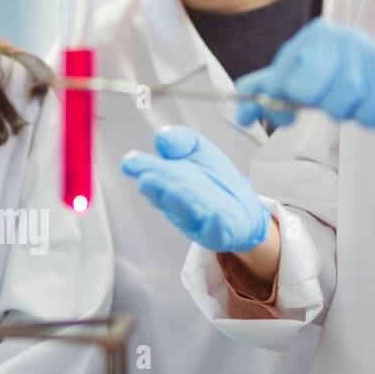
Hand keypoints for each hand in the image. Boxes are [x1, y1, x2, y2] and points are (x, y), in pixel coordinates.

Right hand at [121, 126, 269, 251]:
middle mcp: (175, 204)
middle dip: (160, 184)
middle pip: (165, 194)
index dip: (140, 169)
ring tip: (174, 188)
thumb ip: (180, 140)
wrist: (243, 208)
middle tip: (150, 176)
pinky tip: (214, 216)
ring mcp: (195, 221)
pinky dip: (213, 226)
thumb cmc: (212, 179)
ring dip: (180, 200)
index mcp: (165, 183)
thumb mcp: (197, 150)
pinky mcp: (217, 235)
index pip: (150, 175)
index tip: (131, 163)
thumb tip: (161, 138)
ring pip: (186, 211)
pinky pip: (214, 232)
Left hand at [235, 19, 374, 145]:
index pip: (278, 76)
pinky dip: (364, 115)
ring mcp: (365, 54)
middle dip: (313, 103)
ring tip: (353, 98)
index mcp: (313, 36)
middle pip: (302, 90)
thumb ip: (271, 89)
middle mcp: (338, 37)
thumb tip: (240, 111)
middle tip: (326, 99)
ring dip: (342, 111)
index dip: (275, 101)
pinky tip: (371, 101)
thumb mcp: (304, 79)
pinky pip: (362, 114)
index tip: (284, 116)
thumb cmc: (344, 82)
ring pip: (334, 105)